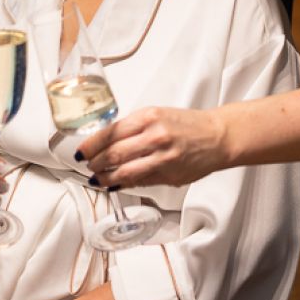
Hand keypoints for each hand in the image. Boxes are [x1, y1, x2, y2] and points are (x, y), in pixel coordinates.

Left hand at [75, 106, 230, 188]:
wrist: (217, 136)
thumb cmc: (187, 124)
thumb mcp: (157, 115)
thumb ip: (133, 128)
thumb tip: (106, 143)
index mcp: (149, 117)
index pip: (111, 132)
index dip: (92, 144)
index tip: (82, 150)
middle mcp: (155, 136)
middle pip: (114, 154)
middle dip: (95, 162)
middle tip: (87, 165)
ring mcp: (162, 158)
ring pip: (124, 172)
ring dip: (105, 177)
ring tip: (96, 178)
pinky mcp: (169, 175)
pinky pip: (140, 181)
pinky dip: (123, 183)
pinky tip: (114, 183)